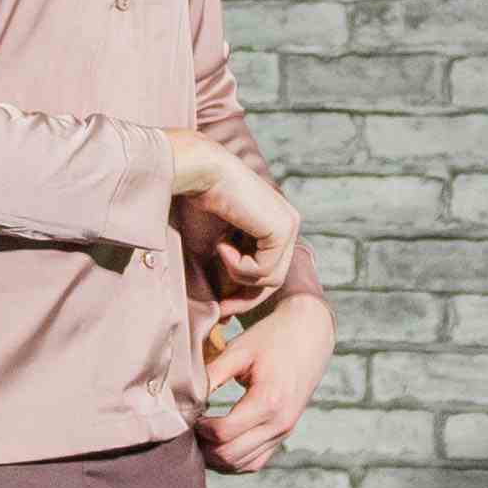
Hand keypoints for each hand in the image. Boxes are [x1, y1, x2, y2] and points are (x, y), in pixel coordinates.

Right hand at [164, 135, 299, 303]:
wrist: (197, 173)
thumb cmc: (198, 206)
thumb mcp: (215, 250)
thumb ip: (228, 275)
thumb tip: (228, 314)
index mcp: (276, 225)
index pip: (270, 273)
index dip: (246, 296)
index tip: (222, 307)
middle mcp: (288, 224)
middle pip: (274, 280)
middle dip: (246, 297)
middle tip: (222, 306)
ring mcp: (290, 225)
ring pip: (271, 279)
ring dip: (238, 274)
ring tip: (219, 250)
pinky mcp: (284, 228)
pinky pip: (264, 270)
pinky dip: (239, 266)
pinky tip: (223, 244)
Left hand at [198, 286, 333, 473]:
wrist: (309, 333)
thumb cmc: (272, 338)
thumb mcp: (239, 350)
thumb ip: (211, 375)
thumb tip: (184, 399)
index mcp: (268, 401)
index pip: (223, 432)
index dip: (198, 428)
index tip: (187, 413)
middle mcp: (279, 423)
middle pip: (229, 454)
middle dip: (203, 445)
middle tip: (188, 427)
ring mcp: (283, 432)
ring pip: (241, 465)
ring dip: (215, 456)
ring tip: (199, 435)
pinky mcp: (283, 435)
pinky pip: (255, 462)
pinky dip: (233, 460)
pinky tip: (217, 443)